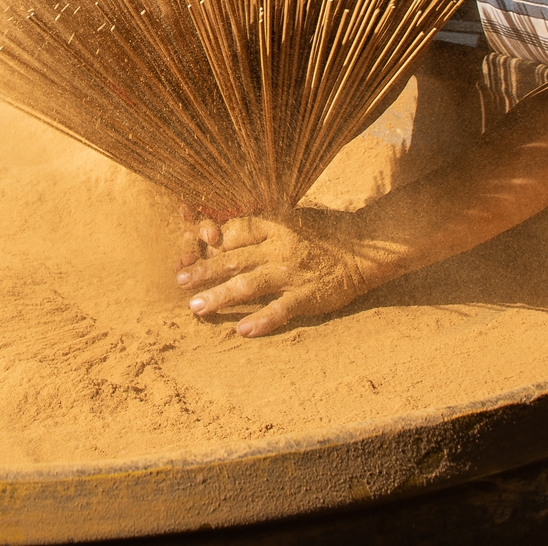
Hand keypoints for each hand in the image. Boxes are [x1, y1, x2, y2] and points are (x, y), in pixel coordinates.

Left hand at [175, 210, 384, 337]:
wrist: (368, 246)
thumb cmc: (328, 230)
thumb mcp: (294, 217)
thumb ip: (264, 223)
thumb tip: (227, 232)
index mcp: (275, 225)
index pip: (233, 232)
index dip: (208, 241)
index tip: (188, 249)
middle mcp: (279, 247)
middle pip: (233, 259)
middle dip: (203, 271)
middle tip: (179, 282)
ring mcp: (292, 273)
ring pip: (248, 285)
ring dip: (219, 296)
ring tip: (196, 307)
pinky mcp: (308, 296)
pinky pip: (281, 310)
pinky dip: (261, 320)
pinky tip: (242, 330)